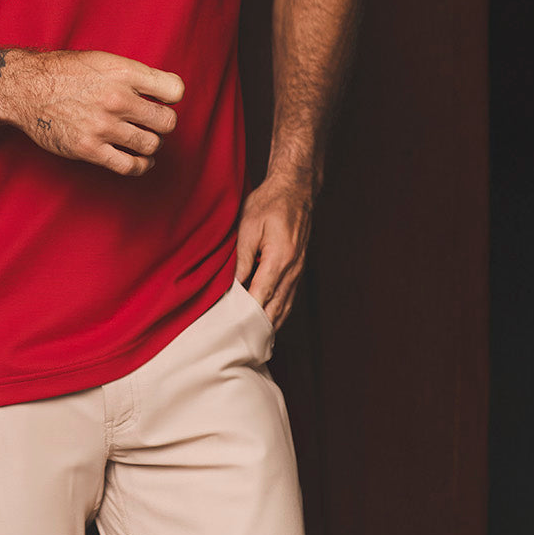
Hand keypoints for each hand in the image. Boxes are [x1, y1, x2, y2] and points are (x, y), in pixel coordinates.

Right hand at [7, 49, 183, 176]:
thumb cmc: (64, 72)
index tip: (162, 100)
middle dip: (163, 123)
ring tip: (144, 139)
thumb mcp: (102, 60)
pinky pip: (128, 166)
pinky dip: (141, 166)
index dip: (171, 97)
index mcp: (123, 72)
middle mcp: (116, 98)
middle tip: (152, 122)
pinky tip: (141, 161)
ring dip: (151, 144)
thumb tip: (164, 95)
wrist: (25, 88)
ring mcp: (103, 126)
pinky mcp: (89, 149)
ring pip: (150, 145)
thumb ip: (133, 76)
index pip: (175, 90)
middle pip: (167, 122)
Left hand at [234, 175, 314, 331]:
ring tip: (255, 341)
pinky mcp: (298, 269)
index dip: (248, 314)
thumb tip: (236, 284)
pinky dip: (279, 311)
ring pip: (285, 305)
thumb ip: (243, 256)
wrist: (295, 190)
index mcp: (279, 258)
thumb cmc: (269, 203)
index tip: (235, 330)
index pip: (262, 295)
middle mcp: (292, 269)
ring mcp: (298, 270)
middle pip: (276, 307)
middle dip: (259, 327)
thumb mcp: (248, 226)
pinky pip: (289, 297)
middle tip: (242, 344)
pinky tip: (270, 320)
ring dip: (271, 323)